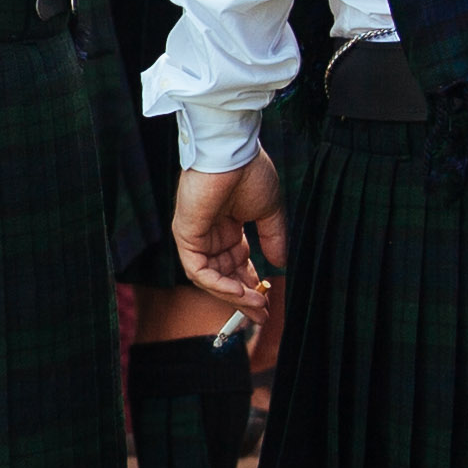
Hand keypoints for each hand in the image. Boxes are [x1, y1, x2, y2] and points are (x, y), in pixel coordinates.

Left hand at [169, 157, 281, 312]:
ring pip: (211, 279)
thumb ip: (274, 239)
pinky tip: (239, 292)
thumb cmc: (250, 172)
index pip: (237, 266)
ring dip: (234, 295)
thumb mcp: (269, 211)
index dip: (252, 286)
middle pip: (223, 276)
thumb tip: (282, 264)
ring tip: (257, 306)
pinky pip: (198, 271)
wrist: (233, 152)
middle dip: (243, 298)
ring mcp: (195, 236)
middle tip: (262, 315)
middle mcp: (209, 234)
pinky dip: (218, 285)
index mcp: (227, 228)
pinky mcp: (185, 235)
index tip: (268, 304)